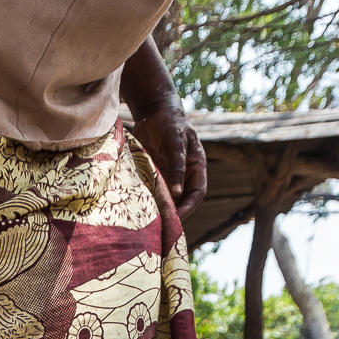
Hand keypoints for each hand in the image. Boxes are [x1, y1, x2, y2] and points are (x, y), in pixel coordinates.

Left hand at [132, 101, 205, 216]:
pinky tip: (140, 207)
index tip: (177, 217)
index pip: (197, 193)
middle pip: (182, 200)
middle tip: (161, 225)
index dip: (189, 206)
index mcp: (196, 167)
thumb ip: (177, 166)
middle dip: (173, 212)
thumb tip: (177, 192)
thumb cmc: (170, 124)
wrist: (154, 113)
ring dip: (160, 208)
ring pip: (167, 198)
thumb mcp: (176, 143)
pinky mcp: (154, 175)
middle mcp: (184, 175)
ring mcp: (169, 176)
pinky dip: (148, 200)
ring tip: (150, 221)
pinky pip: (153, 191)